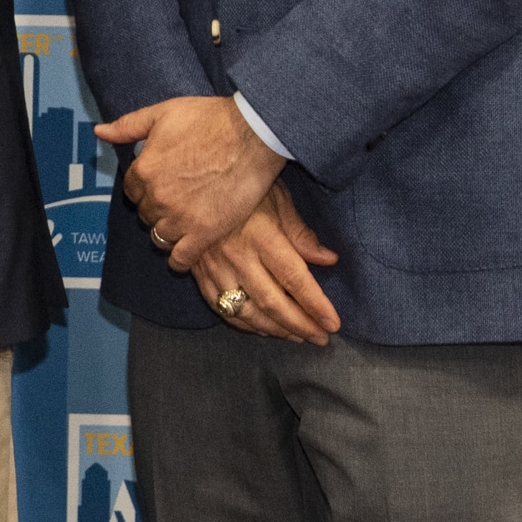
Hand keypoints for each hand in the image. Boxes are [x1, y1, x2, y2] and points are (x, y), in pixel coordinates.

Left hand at [105, 93, 285, 269]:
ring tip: (181, 223)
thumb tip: (99, 132)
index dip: (144, 186)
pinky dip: (179, 260)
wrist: (252, 135)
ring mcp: (180, 218)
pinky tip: (184, 253)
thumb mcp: (162, 113)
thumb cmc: (210, 119)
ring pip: (159, 236)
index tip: (158, 183)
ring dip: (167, 230)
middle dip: (156, 207)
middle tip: (176, 200)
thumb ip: (127, 126)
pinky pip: (181, 258)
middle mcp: (157, 197)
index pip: (131, 190)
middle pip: (145, 213)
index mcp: (144, 170)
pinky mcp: (205, 233)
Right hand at [187, 183, 342, 345]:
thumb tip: (328, 260)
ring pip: (246, 311)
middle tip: (321, 338)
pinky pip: (221, 308)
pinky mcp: (198, 273)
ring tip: (297, 337)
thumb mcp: (276, 198)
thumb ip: (300, 232)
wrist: (189, 183)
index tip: (333, 323)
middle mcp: (237, 256)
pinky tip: (262, 328)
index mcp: (260, 235)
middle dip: (300, 325)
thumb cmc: (241, 187)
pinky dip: (244, 324)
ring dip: (275, 330)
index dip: (315, 305)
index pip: (294, 279)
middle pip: (272, 302)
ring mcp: (214, 267)